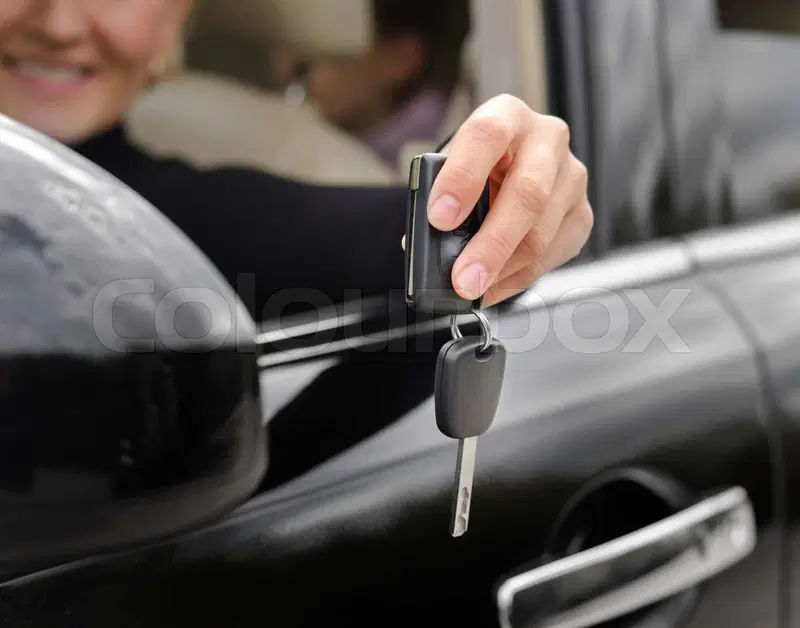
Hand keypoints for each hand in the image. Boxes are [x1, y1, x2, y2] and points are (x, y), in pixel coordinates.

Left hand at [427, 94, 591, 305]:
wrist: (506, 168)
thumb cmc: (474, 166)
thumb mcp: (450, 166)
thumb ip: (438, 195)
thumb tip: (425, 244)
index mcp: (507, 115)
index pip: (487, 137)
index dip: (462, 178)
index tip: (439, 218)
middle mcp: (547, 140)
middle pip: (527, 195)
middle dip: (491, 244)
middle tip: (464, 276)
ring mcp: (571, 178)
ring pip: (541, 233)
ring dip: (502, 270)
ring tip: (472, 287)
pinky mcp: (581, 214)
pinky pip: (552, 255)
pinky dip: (517, 278)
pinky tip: (493, 286)